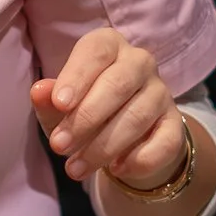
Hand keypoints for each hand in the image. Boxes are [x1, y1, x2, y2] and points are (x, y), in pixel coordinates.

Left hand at [32, 28, 184, 188]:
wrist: (123, 136)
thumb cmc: (83, 108)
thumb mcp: (60, 105)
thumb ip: (49, 98)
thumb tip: (40, 91)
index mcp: (108, 45)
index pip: (95, 52)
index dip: (77, 77)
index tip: (59, 104)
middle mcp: (139, 62)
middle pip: (118, 84)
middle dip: (85, 118)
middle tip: (58, 146)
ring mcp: (161, 92)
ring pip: (137, 117)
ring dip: (104, 147)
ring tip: (75, 169)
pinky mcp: (175, 123)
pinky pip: (166, 141)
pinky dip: (141, 159)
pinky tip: (117, 170)